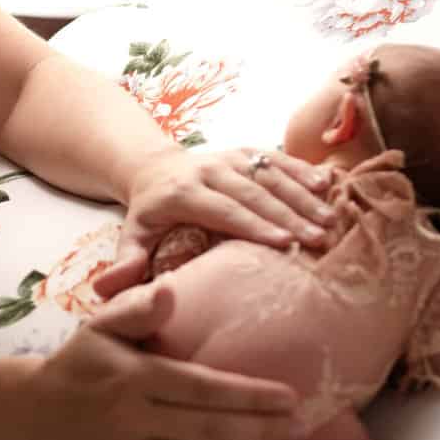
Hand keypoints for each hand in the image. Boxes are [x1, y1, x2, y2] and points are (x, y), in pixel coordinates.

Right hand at [31, 281, 302, 439]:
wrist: (33, 411)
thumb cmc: (81, 362)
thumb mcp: (102, 324)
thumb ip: (137, 308)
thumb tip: (169, 292)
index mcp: (135, 377)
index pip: (202, 388)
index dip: (248, 395)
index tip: (288, 397)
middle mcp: (134, 418)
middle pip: (208, 429)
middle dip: (259, 430)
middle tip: (304, 430)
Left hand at [93, 146, 334, 299]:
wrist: (151, 166)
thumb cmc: (148, 212)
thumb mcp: (131, 235)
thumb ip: (125, 262)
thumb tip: (108, 288)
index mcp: (182, 192)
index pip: (223, 210)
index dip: (253, 225)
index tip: (283, 244)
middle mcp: (208, 169)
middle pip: (253, 192)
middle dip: (289, 215)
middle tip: (318, 238)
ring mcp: (228, 157)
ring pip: (269, 174)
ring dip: (302, 195)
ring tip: (330, 218)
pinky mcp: (243, 151)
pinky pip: (276, 157)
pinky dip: (302, 170)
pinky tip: (328, 184)